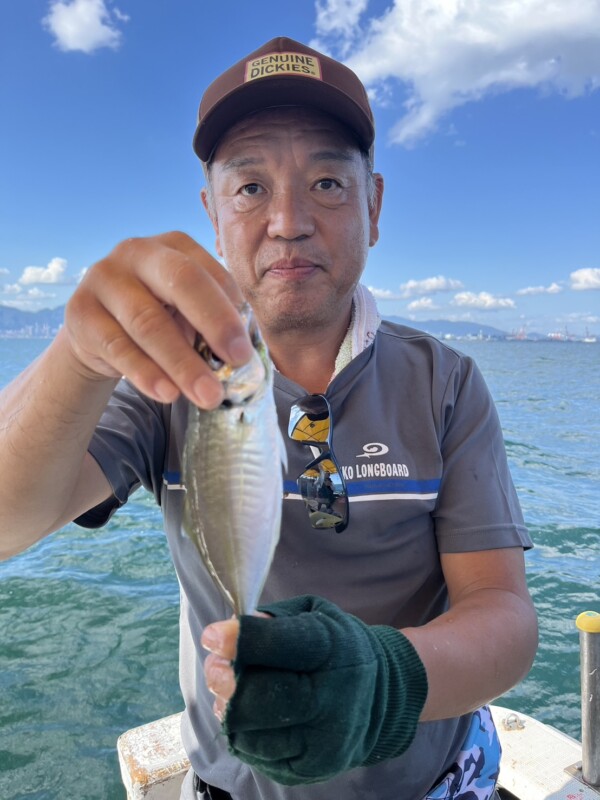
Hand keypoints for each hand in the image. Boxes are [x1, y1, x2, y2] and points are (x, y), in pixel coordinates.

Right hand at [63, 231, 253, 406]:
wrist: (97, 332)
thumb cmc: (158, 317)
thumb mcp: (186, 312)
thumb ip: (212, 324)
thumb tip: (243, 357)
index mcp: (174, 246)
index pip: (208, 273)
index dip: (230, 311)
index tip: (246, 351)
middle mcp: (137, 252)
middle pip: (181, 282)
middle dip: (214, 323)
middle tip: (237, 363)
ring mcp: (104, 278)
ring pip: (148, 322)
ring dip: (182, 363)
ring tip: (207, 394)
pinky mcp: (80, 312)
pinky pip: (118, 347)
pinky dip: (146, 374)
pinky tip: (168, 394)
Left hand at [201, 596, 427, 785]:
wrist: (380, 696)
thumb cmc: (337, 647)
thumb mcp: (314, 615)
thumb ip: (275, 618)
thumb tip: (233, 630)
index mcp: (334, 649)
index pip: (284, 645)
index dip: (243, 641)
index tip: (212, 636)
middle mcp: (332, 699)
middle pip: (261, 697)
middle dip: (226, 681)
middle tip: (214, 667)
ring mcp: (322, 741)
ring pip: (252, 732)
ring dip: (229, 710)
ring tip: (229, 694)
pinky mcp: (310, 769)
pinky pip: (257, 755)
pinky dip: (243, 734)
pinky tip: (247, 717)